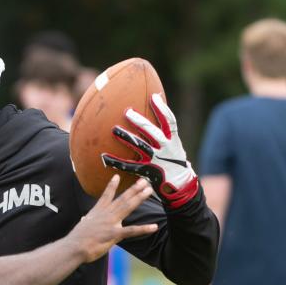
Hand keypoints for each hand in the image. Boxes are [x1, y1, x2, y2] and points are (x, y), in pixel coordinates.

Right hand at [70, 175, 157, 262]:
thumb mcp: (83, 225)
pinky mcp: (114, 234)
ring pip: (128, 207)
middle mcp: (106, 214)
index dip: (112, 185)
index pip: (106, 195)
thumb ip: (88, 220)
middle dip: (134, 189)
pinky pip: (132, 231)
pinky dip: (143, 229)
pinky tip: (153, 227)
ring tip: (149, 191)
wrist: (74, 247)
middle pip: (122, 198)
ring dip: (139, 198)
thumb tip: (85, 219)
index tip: (117, 176)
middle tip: (144, 181)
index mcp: (98, 211)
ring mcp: (110, 223)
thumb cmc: (77, 239)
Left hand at [101, 93, 198, 208]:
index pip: (169, 121)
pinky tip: (104, 157)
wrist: (181, 187)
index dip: (162, 109)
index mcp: (173, 140)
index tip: (153, 96)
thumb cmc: (175, 164)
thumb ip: (167, 135)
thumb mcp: (176, 147)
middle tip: (127, 112)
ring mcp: (156, 160)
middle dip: (139, 121)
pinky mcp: (147, 171)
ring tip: (114, 130)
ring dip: (127, 137)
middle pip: (152, 131)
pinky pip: (129, 165)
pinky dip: (116, 161)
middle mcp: (165, 148)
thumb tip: (158, 119)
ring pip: (140, 146)